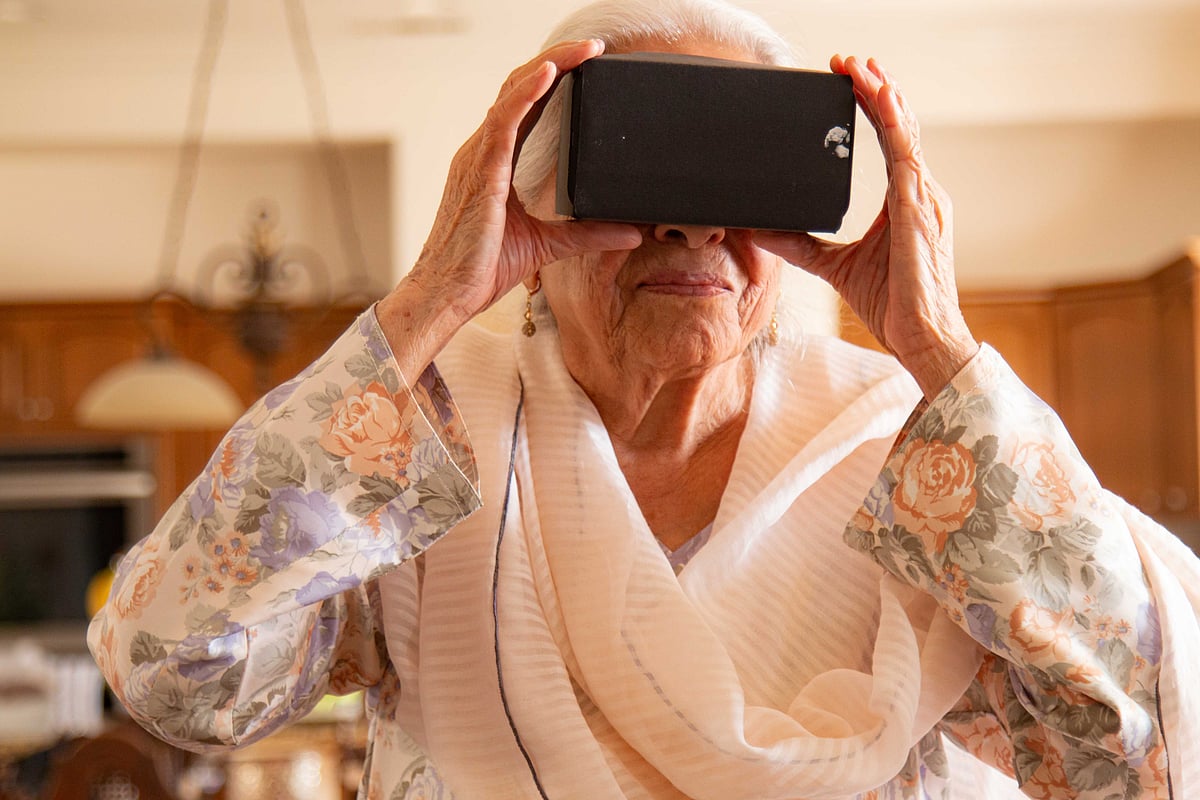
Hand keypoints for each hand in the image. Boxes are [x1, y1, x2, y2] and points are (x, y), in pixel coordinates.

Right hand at [383, 40, 642, 338]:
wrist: (447, 294)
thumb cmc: (480, 270)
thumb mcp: (547, 246)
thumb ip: (588, 235)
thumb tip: (631, 233)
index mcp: (494, 163)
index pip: (525, 107)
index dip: (554, 81)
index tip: (588, 65)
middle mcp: (483, 152)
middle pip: (519, 90)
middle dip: (557, 62)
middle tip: (595, 48)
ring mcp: (477, 158)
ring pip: (512, 95)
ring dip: (549, 67)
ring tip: (583, 51)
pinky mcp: (479, 172)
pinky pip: (503, 121)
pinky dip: (525, 94)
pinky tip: (548, 73)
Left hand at [754, 55, 977, 399]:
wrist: (920, 338)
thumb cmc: (891, 305)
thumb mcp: (833, 267)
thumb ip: (801, 246)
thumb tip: (761, 231)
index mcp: (907, 201)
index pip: (892, 140)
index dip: (873, 106)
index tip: (850, 80)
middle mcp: (921, 193)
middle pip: (901, 126)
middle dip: (877, 89)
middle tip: (849, 60)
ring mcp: (925, 200)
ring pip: (905, 133)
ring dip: (883, 96)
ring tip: (860, 66)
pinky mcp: (919, 212)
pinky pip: (907, 158)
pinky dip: (893, 126)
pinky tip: (881, 100)